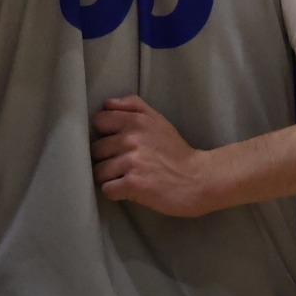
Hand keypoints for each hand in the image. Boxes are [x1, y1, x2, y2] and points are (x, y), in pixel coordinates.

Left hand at [91, 94, 216, 215]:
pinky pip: (107, 189)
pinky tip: (129, 190)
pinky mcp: (133, 184)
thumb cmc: (176, 152)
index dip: (105, 133)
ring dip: (110, 177)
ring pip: (98, 171)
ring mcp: (132, 162)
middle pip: (96, 150)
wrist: (199, 180)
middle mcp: (131, 139)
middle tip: (126, 165)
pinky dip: (115, 193)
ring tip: (129, 178)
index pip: (99, 121)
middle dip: (107, 158)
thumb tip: (107, 103)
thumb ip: (133, 106)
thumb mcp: (158, 121)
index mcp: (136, 121)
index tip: (116, 143)